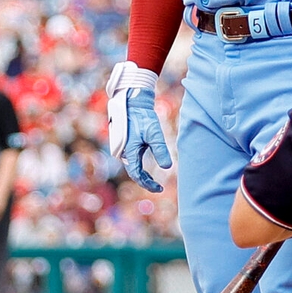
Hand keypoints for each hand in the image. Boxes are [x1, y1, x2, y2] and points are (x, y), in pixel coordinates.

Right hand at [107, 62, 171, 192]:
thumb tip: (168, 167)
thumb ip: (160, 150)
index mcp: (128, 152)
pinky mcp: (126, 144)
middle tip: (158, 187)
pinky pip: (132, 160)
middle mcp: (123, 153)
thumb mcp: (154, 134)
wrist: (132, 103)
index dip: (148, 184)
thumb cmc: (143, 117)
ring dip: (142, 175)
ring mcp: (123, 149)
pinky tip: (148, 170)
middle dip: (145, 181)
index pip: (137, 175)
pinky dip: (140, 167)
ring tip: (155, 181)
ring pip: (133, 167)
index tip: (159, 189)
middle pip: (134, 173)